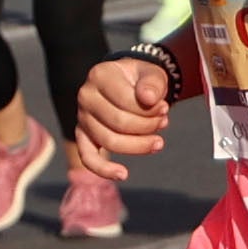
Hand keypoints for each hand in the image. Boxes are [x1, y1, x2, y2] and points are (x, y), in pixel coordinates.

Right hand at [71, 51, 173, 173]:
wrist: (128, 84)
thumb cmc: (140, 80)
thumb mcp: (151, 73)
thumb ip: (153, 83)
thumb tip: (149, 99)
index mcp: (99, 75)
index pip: (125, 100)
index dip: (149, 109)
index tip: (165, 108)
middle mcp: (86, 96)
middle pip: (118, 123)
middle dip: (147, 127)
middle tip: (164, 122)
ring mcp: (82, 117)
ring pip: (109, 141)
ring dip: (138, 145)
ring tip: (157, 142)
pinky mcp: (83, 135)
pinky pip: (88, 157)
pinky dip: (104, 169)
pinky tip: (122, 174)